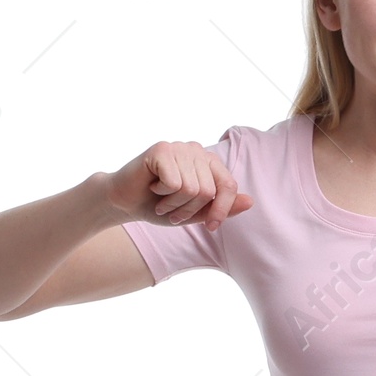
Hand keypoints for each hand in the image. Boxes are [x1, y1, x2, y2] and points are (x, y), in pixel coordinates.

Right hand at [105, 140, 252, 231]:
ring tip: (162, 200)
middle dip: (189, 210)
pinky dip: (163, 195)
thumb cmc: (159, 206)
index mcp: (208, 162)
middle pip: (208, 191)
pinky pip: (175, 184)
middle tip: (172, 210)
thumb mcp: (195, 213)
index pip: (229, 185)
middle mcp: (196, 150)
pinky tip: (153, 187)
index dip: (222, 210)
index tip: (211, 227)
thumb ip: (222, 208)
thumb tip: (250, 201)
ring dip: (174, 205)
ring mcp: (179, 148)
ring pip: (192, 189)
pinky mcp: (162, 150)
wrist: (125, 202)